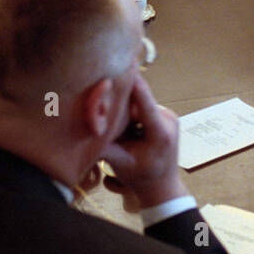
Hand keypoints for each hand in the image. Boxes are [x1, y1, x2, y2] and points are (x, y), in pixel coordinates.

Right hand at [99, 73, 188, 207]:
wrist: (162, 187)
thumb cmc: (142, 179)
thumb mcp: (120, 164)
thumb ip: (103, 145)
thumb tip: (85, 126)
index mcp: (161, 133)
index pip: (145, 103)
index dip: (134, 84)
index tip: (123, 66)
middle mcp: (168, 119)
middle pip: (137, 101)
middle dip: (118, 99)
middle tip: (97, 94)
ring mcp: (167, 115)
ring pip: (138, 103)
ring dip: (123, 106)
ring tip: (108, 112)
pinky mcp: (163, 115)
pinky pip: (141, 106)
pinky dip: (129, 111)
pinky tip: (119, 119)